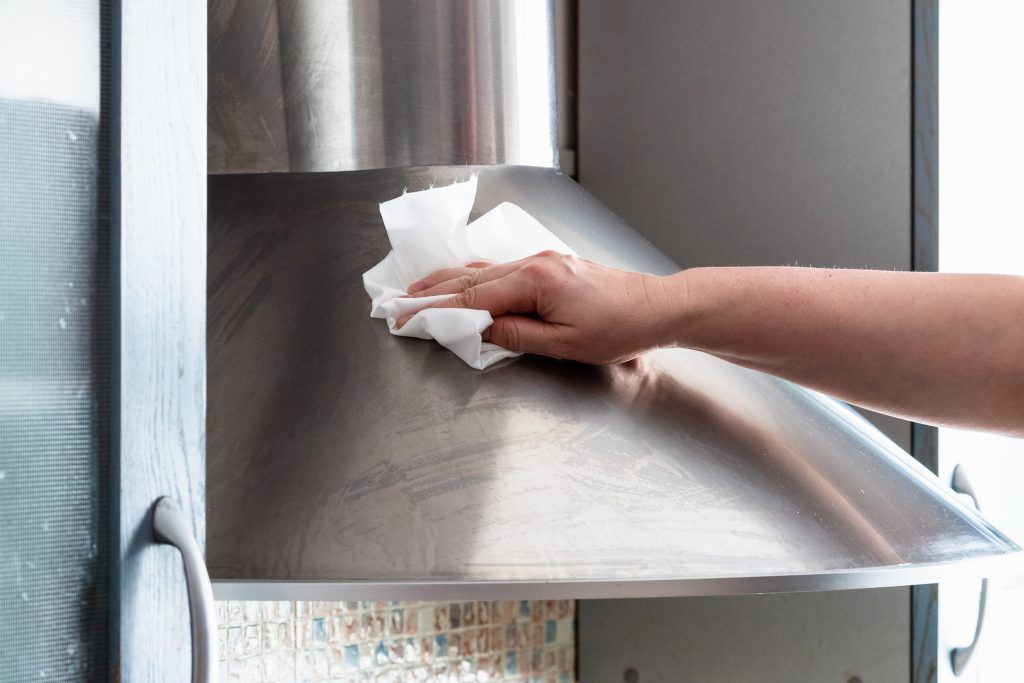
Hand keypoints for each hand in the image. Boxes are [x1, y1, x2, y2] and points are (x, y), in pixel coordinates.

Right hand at [398, 251, 679, 363]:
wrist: (656, 307)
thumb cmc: (619, 329)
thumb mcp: (563, 345)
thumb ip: (515, 335)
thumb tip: (479, 330)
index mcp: (535, 281)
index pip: (470, 298)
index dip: (433, 309)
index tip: (404, 316)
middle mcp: (534, 263)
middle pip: (469, 277)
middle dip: (430, 290)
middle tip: (396, 302)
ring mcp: (541, 260)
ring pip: (482, 270)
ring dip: (447, 281)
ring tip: (417, 290)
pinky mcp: (549, 265)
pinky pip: (500, 269)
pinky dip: (473, 277)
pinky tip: (461, 280)